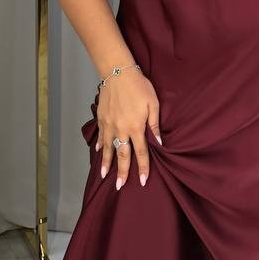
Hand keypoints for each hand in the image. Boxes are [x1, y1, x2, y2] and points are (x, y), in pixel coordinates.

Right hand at [95, 70, 161, 189]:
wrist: (118, 73)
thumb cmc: (139, 86)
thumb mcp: (153, 104)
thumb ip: (155, 124)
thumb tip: (159, 142)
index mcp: (136, 127)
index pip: (141, 153)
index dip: (143, 168)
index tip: (143, 181)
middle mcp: (121, 129)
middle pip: (122, 155)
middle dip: (121, 172)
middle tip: (119, 186)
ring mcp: (109, 125)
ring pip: (108, 148)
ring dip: (106, 163)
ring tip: (104, 175)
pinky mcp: (102, 118)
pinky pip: (101, 135)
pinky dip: (100, 145)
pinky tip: (99, 152)